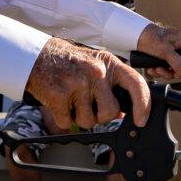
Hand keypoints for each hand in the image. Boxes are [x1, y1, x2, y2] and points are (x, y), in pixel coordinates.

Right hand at [24, 38, 149, 128]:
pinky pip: (67, 123)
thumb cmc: (69, 63)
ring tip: (71, 99)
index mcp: (109, 63)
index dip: (143, 106)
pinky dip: (63, 119)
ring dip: (79, 117)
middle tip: (88, 104)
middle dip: (100, 116)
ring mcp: (77, 83)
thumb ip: (112, 84)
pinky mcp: (59, 95)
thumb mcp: (96, 65)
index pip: (137, 84)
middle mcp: (96, 71)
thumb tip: (124, 111)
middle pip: (110, 112)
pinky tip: (59, 102)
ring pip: (88, 121)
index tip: (141, 121)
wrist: (37, 57)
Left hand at [135, 24, 180, 80]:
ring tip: (156, 68)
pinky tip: (152, 68)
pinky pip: (168, 71)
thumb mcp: (164, 50)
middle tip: (167, 70)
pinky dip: (160, 72)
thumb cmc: (150, 37)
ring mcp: (176, 55)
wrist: (135, 38)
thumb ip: (177, 62)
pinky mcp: (168, 61)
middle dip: (177, 72)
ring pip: (178, 71)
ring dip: (166, 73)